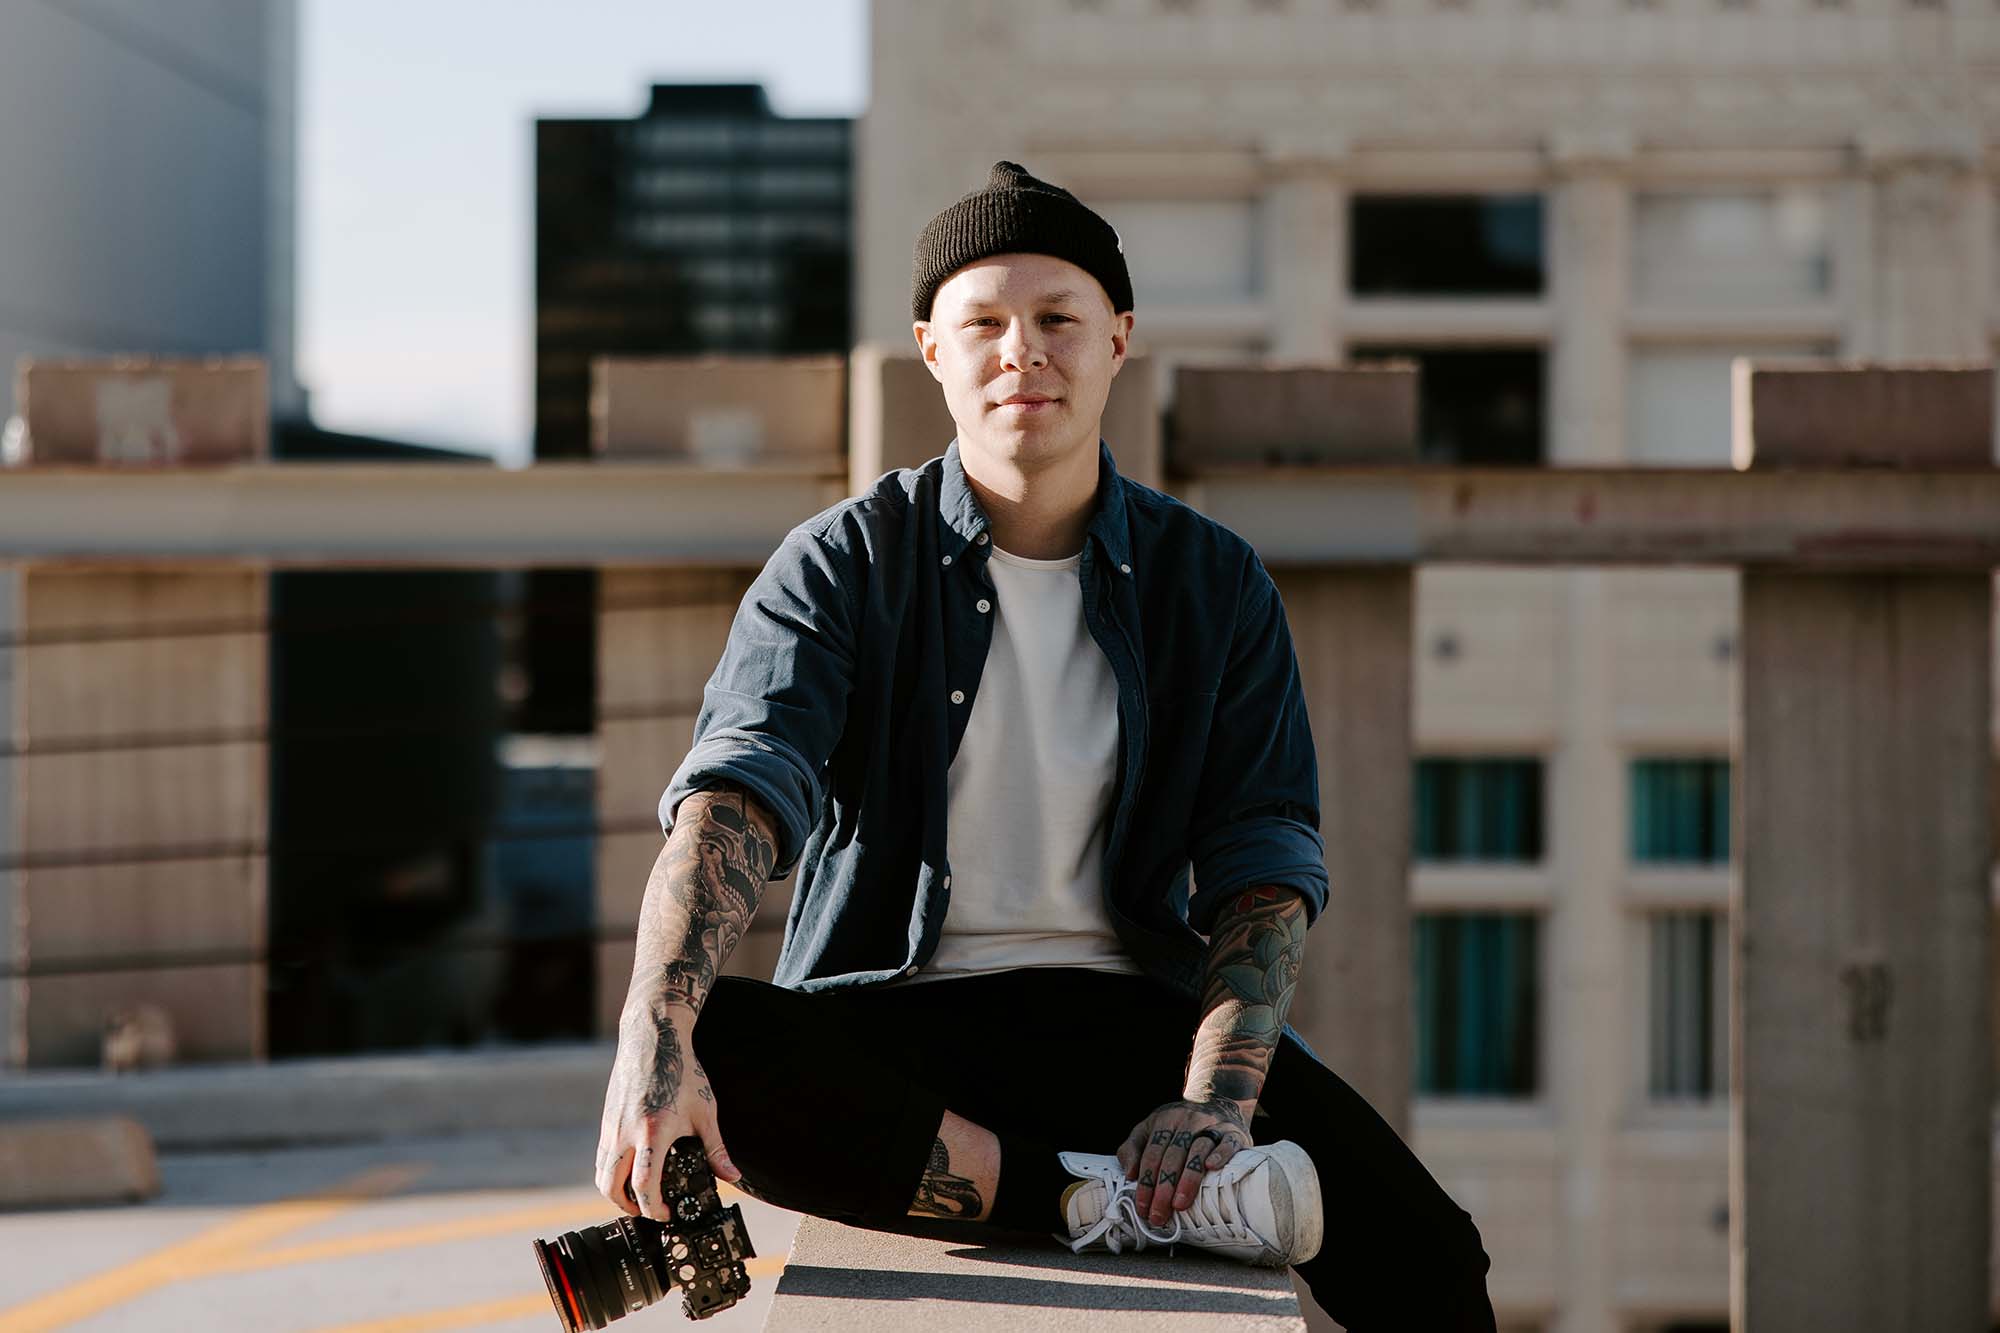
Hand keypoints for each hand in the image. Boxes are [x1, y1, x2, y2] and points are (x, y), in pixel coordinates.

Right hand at [595, 998, 739, 1222]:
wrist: (653, 1040)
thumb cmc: (681, 1072)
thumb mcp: (705, 1112)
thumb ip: (716, 1149)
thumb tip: (732, 1176)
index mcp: (653, 1133)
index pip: (644, 1185)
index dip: (653, 1207)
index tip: (666, 1213)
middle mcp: (626, 1133)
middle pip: (612, 1187)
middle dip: (628, 1206)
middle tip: (647, 1210)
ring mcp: (612, 1127)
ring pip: (602, 1173)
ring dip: (615, 1191)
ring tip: (637, 1195)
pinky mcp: (607, 1119)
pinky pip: (602, 1156)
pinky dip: (611, 1171)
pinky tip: (629, 1169)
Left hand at [1117, 1096, 1254, 1227]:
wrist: (1216, 1102)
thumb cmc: (1177, 1126)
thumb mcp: (1149, 1129)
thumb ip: (1132, 1148)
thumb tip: (1129, 1174)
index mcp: (1164, 1121)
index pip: (1152, 1153)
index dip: (1145, 1182)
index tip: (1142, 1207)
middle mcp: (1187, 1120)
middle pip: (1173, 1156)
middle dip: (1163, 1188)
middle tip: (1159, 1214)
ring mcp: (1211, 1125)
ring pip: (1198, 1150)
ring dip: (1188, 1179)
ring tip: (1179, 1205)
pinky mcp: (1233, 1133)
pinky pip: (1227, 1143)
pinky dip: (1220, 1155)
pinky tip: (1212, 1168)